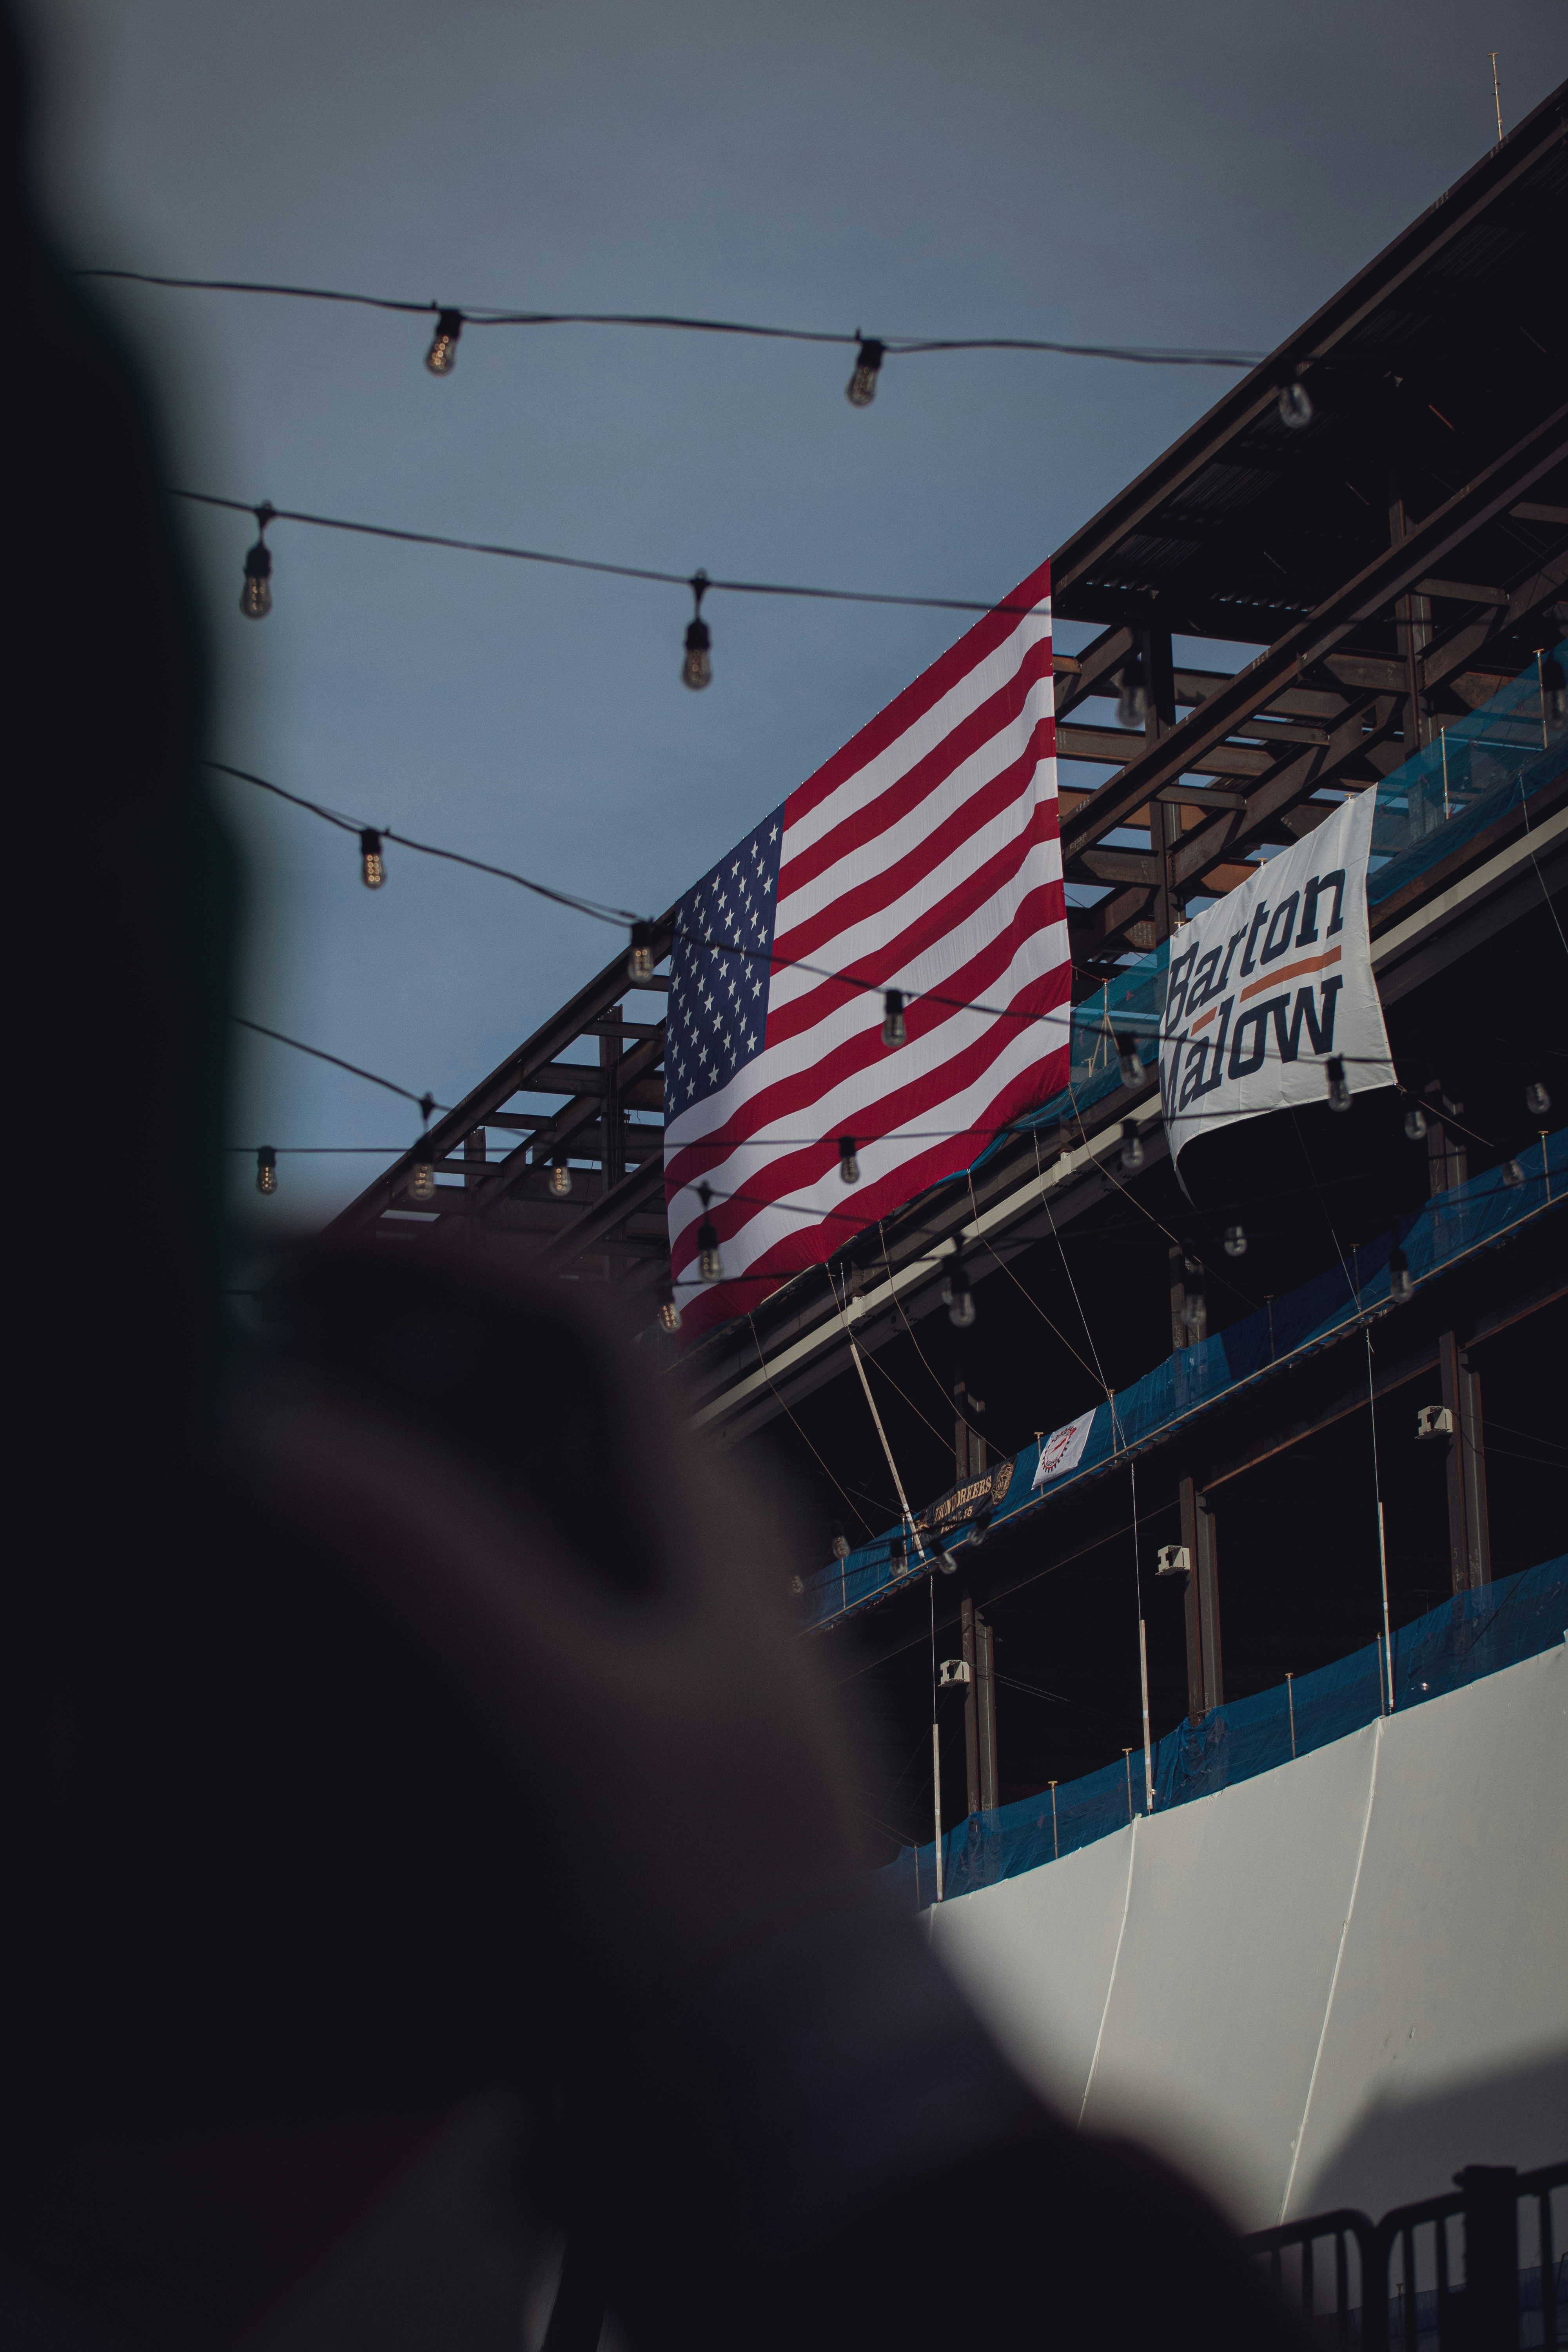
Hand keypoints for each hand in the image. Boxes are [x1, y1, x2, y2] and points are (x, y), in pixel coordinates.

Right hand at [236, 1260, 866, 1998]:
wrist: (790, 2068)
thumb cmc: (723, 1891)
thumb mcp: (576, 1715)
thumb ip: (443, 1570)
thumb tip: (298, 1432)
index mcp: (711, 1512)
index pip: (586, 1321)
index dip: (462, 1261)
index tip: (331, 1259)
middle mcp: (692, 1548)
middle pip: (546, 1396)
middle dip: (418, 1353)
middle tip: (285, 1355)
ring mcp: (657, 1631)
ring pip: (527, 1496)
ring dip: (420, 1462)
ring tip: (296, 1467)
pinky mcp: (618, 1717)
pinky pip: (516, 1598)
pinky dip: (432, 1570)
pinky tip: (361, 1611)